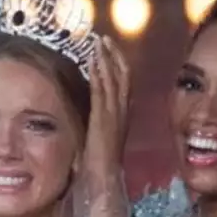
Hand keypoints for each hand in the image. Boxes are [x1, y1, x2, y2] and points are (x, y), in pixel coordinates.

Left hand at [82, 35, 131, 185]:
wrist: (104, 178)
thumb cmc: (100, 163)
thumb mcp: (102, 136)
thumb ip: (101, 123)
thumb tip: (93, 114)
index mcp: (123, 114)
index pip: (124, 82)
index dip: (118, 64)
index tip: (109, 49)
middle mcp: (122, 111)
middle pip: (123, 75)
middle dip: (114, 55)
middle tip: (104, 38)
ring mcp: (114, 114)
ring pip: (113, 80)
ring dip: (106, 59)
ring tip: (98, 42)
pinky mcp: (103, 119)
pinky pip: (101, 92)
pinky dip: (99, 75)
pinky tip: (92, 62)